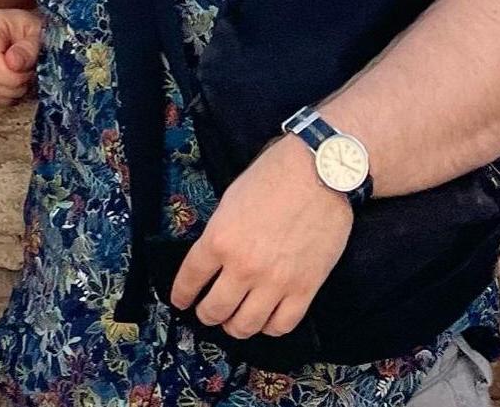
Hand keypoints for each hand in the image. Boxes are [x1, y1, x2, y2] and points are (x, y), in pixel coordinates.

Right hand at [0, 8, 40, 118]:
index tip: (28, 73)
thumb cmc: (33, 32)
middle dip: (13, 88)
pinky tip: (9, 91)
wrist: (27, 34)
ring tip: (20, 82)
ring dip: (8, 98)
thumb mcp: (38, 33)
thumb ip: (28, 48)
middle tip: (27, 78)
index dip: (12, 77)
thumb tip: (13, 62)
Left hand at [170, 134, 352, 340]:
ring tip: (234, 322)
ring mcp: (275, 282)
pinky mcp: (305, 288)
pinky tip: (266, 320)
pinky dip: (270, 327)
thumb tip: (214, 257)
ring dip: (235, 327)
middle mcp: (243, 267)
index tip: (181, 300)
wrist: (318, 171)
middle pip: (214, 310)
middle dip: (206, 315)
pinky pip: (282, 325)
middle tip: (207, 313)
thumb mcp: (231, 200)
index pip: (190, 279)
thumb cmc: (273, 176)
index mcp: (220, 239)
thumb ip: (220, 233)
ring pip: (246, 326)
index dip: (182, 294)